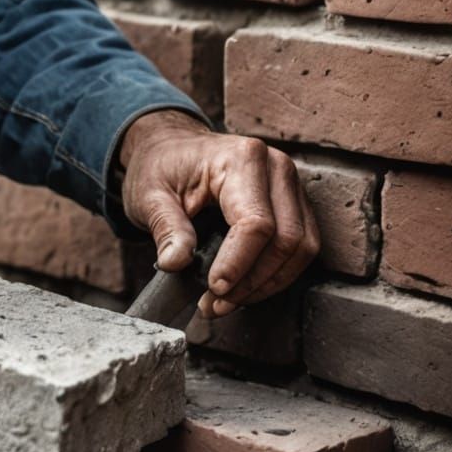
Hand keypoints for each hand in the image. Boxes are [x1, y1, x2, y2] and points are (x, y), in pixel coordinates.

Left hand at [118, 109, 320, 317]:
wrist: (171, 148)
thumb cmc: (161, 166)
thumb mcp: (149, 194)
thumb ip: (166, 227)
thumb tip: (174, 263)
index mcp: (241, 159)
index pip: (255, 223)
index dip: (239, 263)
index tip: (215, 288)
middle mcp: (276, 168)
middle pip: (286, 240)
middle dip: (253, 281)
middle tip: (216, 303)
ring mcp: (290, 185)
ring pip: (301, 248)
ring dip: (267, 284)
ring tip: (226, 302)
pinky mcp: (295, 203)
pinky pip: (300, 247)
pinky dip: (276, 274)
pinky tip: (245, 288)